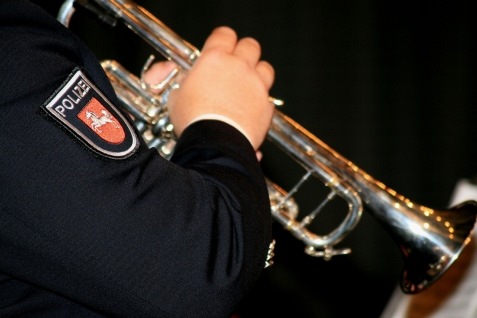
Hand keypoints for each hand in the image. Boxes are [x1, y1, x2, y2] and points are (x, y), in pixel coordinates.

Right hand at [143, 26, 275, 150]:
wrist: (215, 143)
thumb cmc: (194, 120)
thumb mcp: (176, 95)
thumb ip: (184, 81)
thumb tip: (185, 78)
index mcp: (215, 59)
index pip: (224, 34)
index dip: (223, 40)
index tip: (220, 46)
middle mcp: (239, 67)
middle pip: (250, 45)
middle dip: (244, 52)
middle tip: (235, 64)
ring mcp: (256, 84)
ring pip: (265, 67)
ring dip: (258, 74)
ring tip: (247, 85)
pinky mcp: (266, 104)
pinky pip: (268, 98)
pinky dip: (261, 102)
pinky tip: (250, 109)